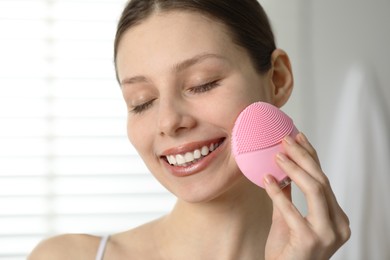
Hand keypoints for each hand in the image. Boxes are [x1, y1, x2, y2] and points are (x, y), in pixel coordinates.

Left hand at [264, 132, 350, 259]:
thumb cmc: (288, 250)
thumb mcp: (289, 219)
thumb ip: (288, 197)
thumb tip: (282, 172)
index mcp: (336, 218)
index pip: (324, 180)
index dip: (311, 157)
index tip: (299, 138)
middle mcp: (337, 225)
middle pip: (322, 181)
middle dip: (303, 156)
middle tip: (286, 140)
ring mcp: (326, 233)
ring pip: (315, 189)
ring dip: (294, 169)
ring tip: (277, 155)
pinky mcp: (310, 239)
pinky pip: (291, 209)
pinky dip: (278, 192)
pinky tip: (267, 180)